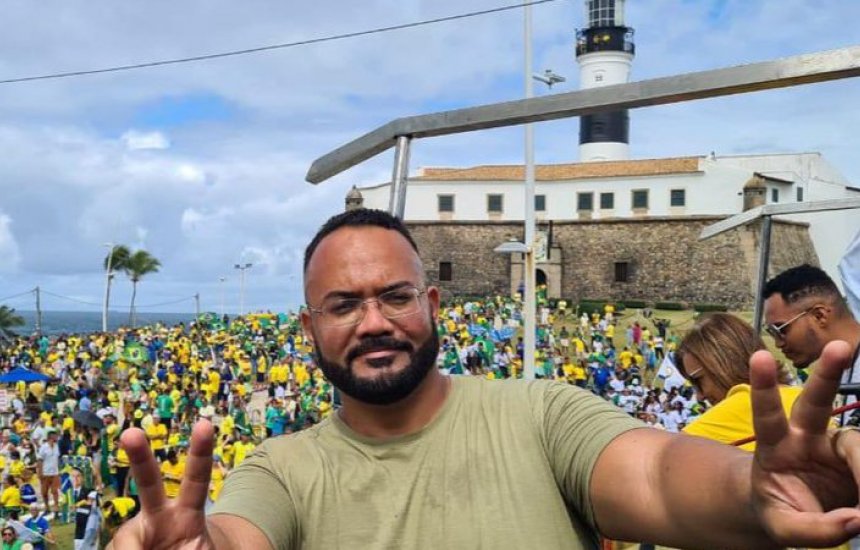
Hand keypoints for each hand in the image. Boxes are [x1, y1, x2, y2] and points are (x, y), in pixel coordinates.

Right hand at [109, 421, 214, 549]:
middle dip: (140, 456)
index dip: (201, 453)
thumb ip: (190, 547)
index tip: (204, 425)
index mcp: (187, 513)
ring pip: (124, 541)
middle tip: (131, 434)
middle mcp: (158, 515)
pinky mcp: (115, 546)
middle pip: (148, 481)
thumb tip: (141, 547)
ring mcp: (134, 531)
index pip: (197, 480)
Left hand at [751, 340, 859, 546]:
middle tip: (840, 346)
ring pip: (857, 443)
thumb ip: (811, 529)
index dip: (763, 387)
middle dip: (826, 373)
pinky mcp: (856, 455)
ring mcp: (835, 444)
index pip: (766, 415)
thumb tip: (854, 521)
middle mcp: (806, 436)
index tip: (759, 358)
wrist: (794, 512)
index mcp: (774, 446)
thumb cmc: (780, 511)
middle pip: (816, 401)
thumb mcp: (782, 527)